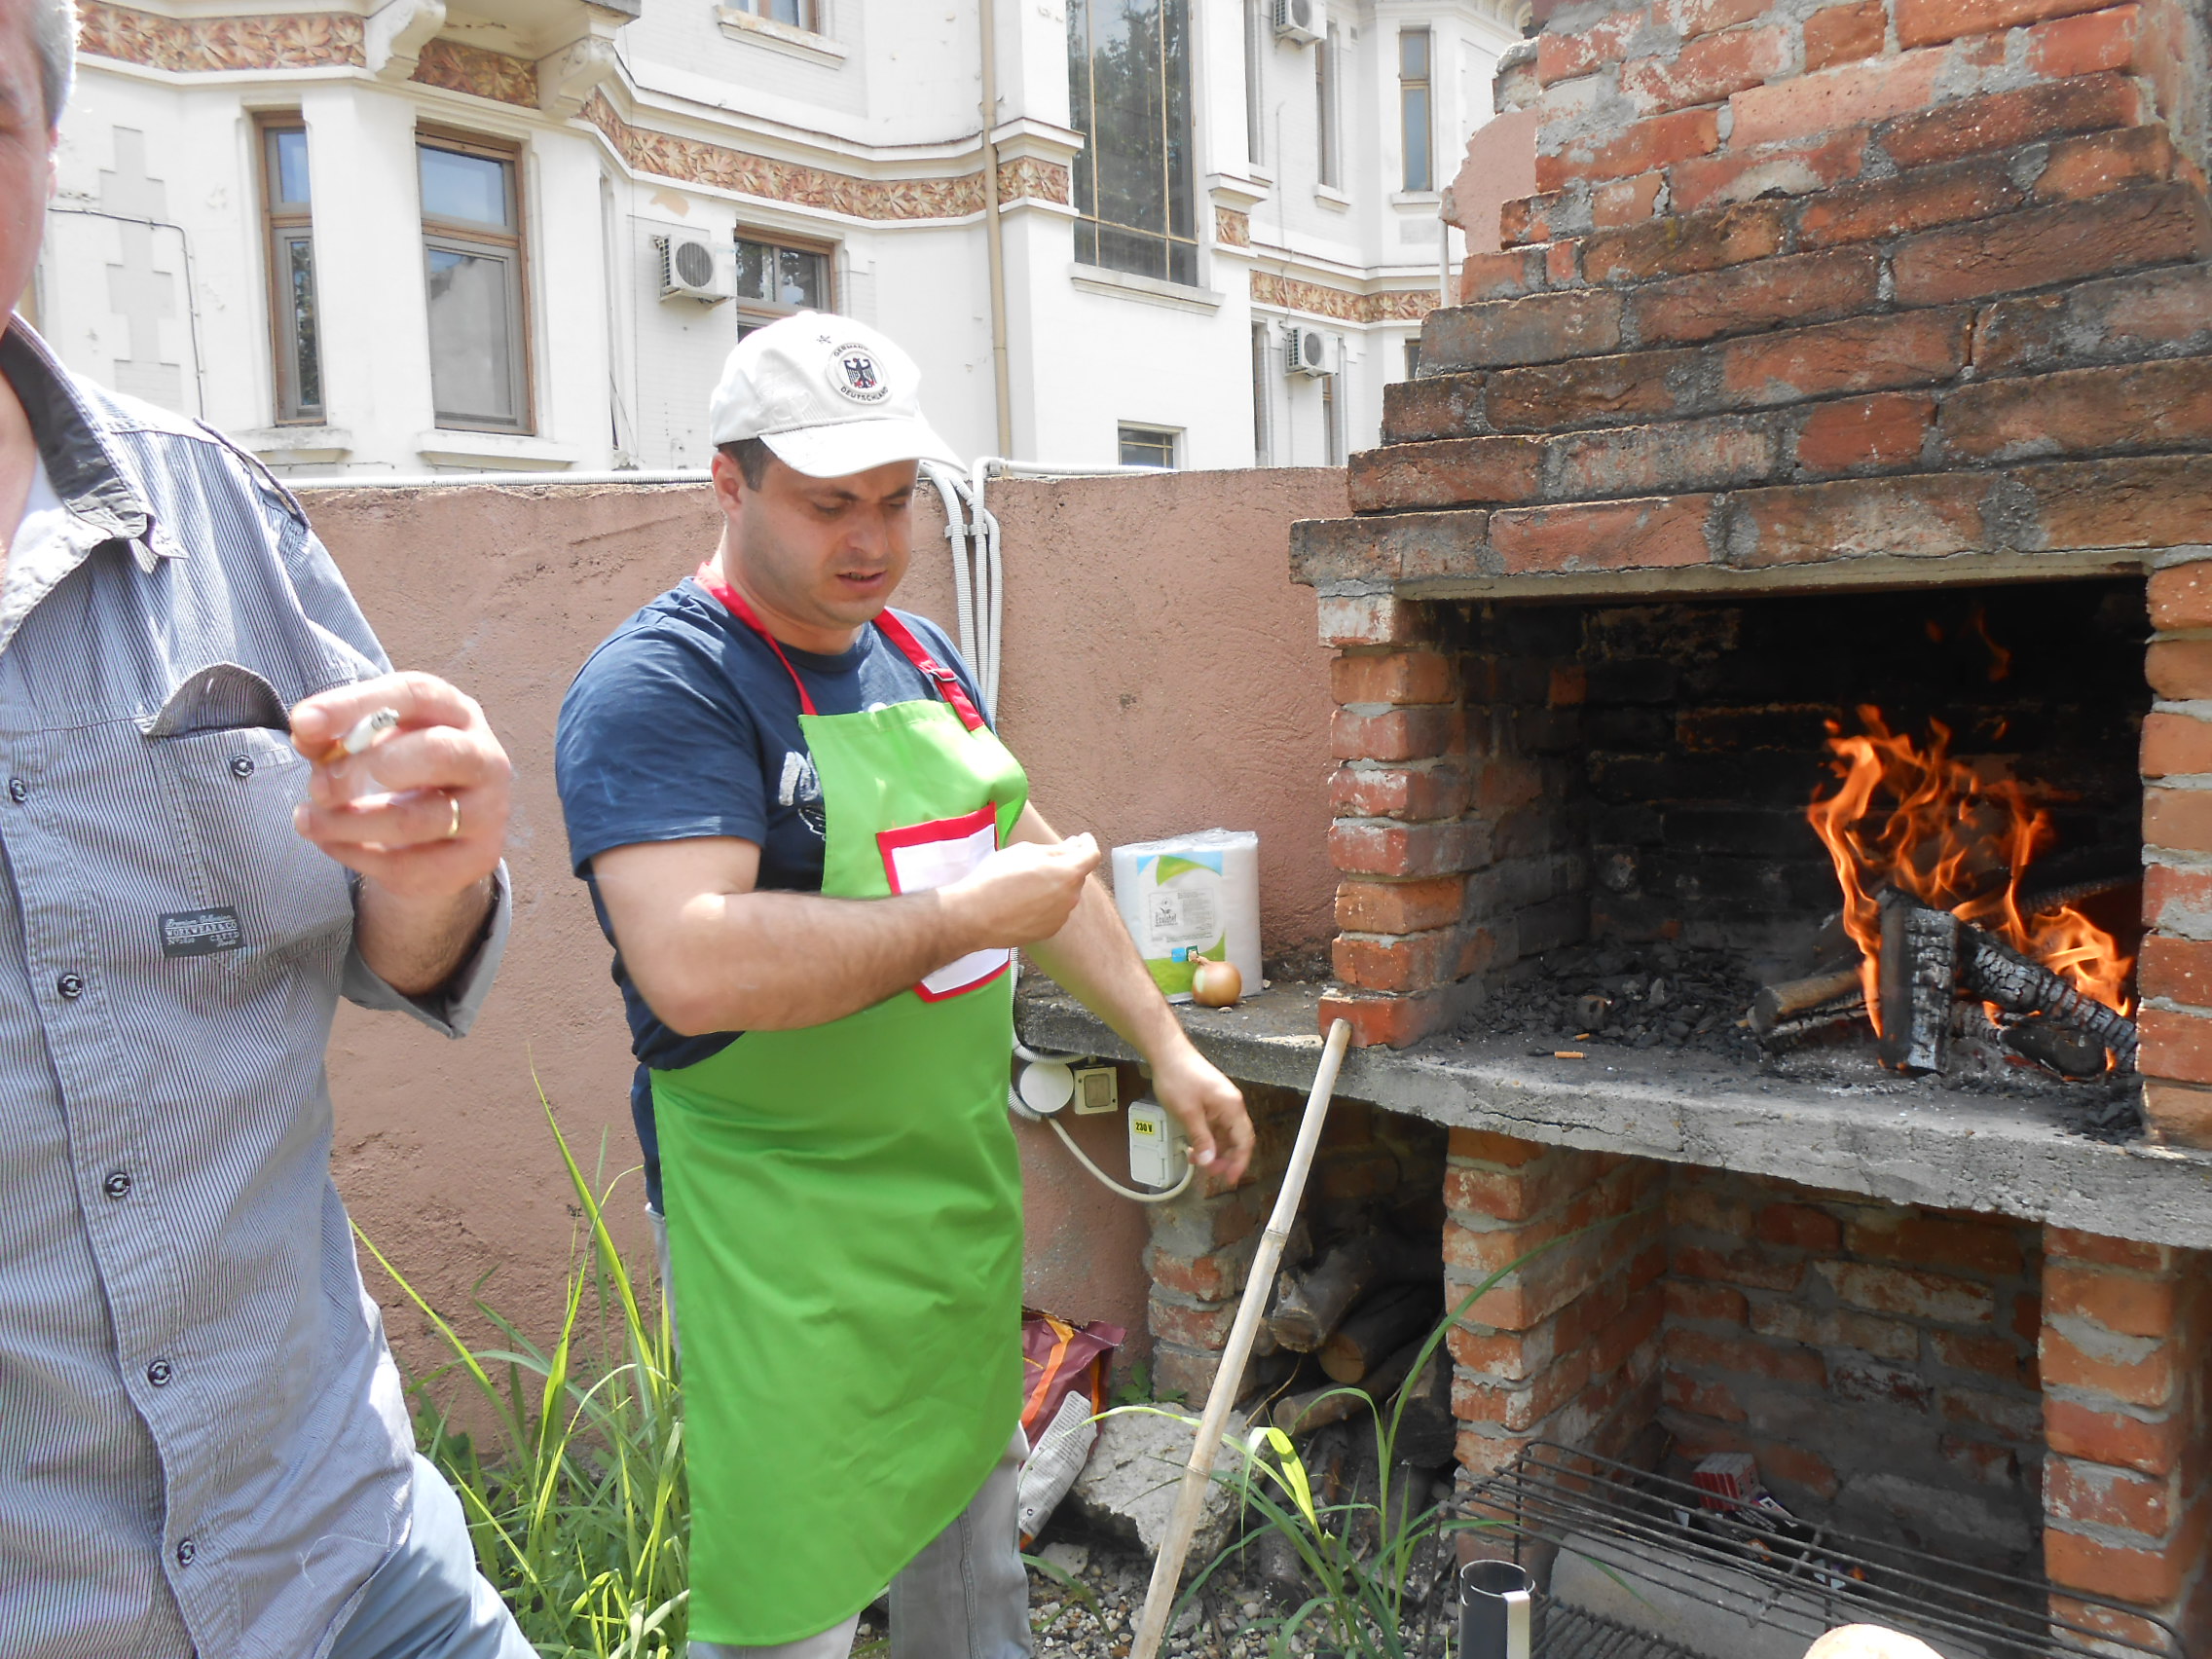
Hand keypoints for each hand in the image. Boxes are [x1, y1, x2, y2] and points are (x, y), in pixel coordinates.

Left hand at [290, 671, 511, 899]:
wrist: (444, 835)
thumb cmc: (400, 771)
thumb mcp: (368, 743)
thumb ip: (334, 735)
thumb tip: (305, 733)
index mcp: (457, 714)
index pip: (415, 695)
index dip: (356, 706)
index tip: (303, 723)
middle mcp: (485, 758)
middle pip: (437, 752)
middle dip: (365, 767)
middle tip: (317, 786)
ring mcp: (488, 811)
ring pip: (414, 819)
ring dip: (347, 822)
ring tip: (307, 819)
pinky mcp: (477, 858)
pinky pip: (407, 864)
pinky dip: (355, 854)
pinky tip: (331, 842)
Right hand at [942, 832, 1101, 949]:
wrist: (975, 916)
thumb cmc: (997, 878)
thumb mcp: (1025, 852)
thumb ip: (1055, 850)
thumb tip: (1073, 846)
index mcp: (1068, 873)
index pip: (1091, 855)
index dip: (1088, 844)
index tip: (1081, 839)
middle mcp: (1070, 897)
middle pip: (1076, 875)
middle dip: (1067, 864)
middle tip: (1046, 858)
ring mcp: (1060, 917)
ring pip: (1064, 894)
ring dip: (1054, 885)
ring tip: (1026, 882)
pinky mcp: (1048, 931)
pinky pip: (1053, 911)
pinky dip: (1045, 903)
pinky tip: (1023, 900)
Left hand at [1152, 1044, 1252, 1185]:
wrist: (1167, 1053)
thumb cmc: (1178, 1077)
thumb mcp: (1188, 1113)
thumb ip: (1200, 1139)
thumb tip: (1209, 1161)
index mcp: (1232, 1107)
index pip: (1244, 1141)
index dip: (1239, 1162)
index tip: (1229, 1179)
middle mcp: (1231, 1105)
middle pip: (1236, 1139)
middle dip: (1225, 1158)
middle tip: (1209, 1173)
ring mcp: (1220, 1103)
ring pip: (1223, 1134)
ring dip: (1213, 1150)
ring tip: (1198, 1162)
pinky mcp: (1210, 1101)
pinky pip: (1214, 1126)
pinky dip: (1206, 1139)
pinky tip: (1194, 1147)